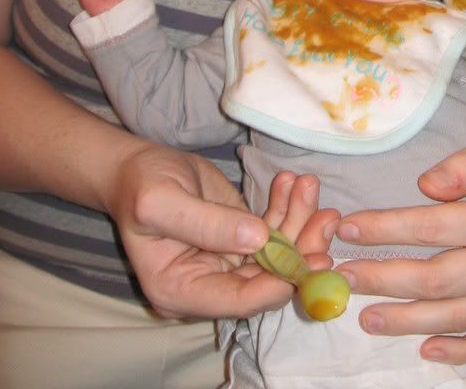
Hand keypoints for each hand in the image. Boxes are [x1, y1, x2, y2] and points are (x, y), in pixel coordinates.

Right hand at [104, 142, 336, 319]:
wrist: (139, 167)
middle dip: (301, 247)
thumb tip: (259, 240)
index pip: (238, 300)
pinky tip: (293, 182)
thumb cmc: (142, 185)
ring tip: (309, 186)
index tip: (311, 261)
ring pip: (277, 252)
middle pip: (266, 278)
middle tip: (327, 216)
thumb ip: (208, 223)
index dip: (277, 284)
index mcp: (180, 291)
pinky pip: (273, 230)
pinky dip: (287, 208)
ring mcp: (227, 262)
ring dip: (299, 221)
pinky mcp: (240, 238)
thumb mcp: (162, 201)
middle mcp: (208, 284)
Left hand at [335, 129, 465, 364]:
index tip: (349, 227)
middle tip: (343, 276)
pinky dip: (463, 352)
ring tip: (367, 318)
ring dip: (409, 321)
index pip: (434, 228)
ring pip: (459, 317)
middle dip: (384, 279)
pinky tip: (429, 351)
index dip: (387, 229)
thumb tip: (424, 187)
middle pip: (438, 280)